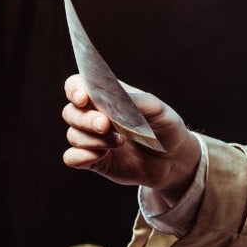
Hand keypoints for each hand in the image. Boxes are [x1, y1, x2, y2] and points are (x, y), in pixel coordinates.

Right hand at [61, 74, 200, 201]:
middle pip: (71, 112)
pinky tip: (100, 156)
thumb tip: (115, 94)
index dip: (74, 90)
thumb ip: (137, 100)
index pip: (77, 86)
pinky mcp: (95, 161)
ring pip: (73, 135)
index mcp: (106, 97)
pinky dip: (80, 156)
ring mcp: (93, 139)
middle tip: (106, 125)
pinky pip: (72, 158)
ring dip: (92, 139)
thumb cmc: (165, 127)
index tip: (84, 98)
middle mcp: (94, 116)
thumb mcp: (158, 110)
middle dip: (85, 119)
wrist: (175, 159)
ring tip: (120, 142)